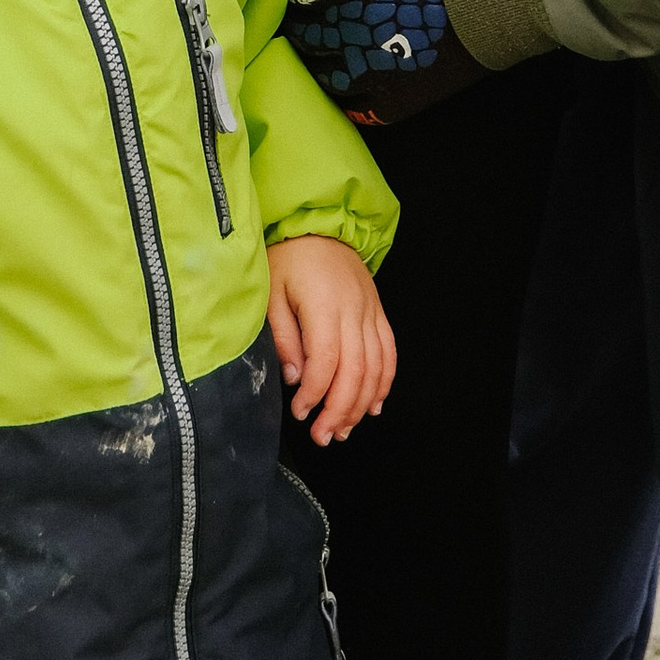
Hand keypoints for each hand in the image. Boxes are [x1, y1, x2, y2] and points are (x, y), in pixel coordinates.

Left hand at [267, 233, 396, 444]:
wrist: (318, 222)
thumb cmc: (288, 257)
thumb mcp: (271, 292)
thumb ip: (282, 335)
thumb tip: (293, 377)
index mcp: (324, 305)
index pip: (326, 362)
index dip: (315, 394)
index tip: (300, 412)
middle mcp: (353, 310)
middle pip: (356, 370)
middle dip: (340, 411)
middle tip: (323, 436)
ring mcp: (370, 311)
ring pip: (377, 366)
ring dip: (362, 404)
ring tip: (344, 430)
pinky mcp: (378, 311)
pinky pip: (389, 351)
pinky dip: (385, 381)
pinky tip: (374, 405)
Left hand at [286, 0, 483, 128]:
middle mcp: (342, 32)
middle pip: (303, 32)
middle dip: (304, 23)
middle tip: (313, 17)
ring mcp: (366, 71)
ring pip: (322, 73)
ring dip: (322, 60)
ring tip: (333, 50)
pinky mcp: (392, 100)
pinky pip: (355, 106)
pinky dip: (351, 93)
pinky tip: (356, 79)